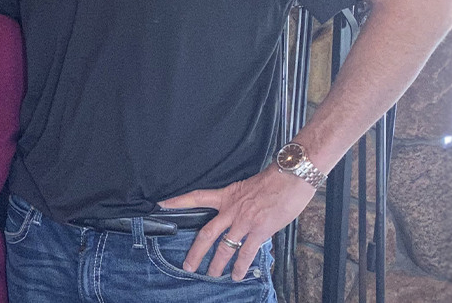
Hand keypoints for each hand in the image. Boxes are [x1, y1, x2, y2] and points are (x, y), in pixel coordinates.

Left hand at [158, 165, 315, 280]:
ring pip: (224, 247)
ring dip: (217, 264)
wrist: (290, 178)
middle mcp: (231, 210)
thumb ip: (238, 202)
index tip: (162, 205)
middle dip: (196, 251)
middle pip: (207, 233)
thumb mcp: (247, 187)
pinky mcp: (259, 230)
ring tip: (212, 274)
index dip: (178, 201)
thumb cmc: (272, 180)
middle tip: (188, 265)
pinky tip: (237, 275)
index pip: (196, 197)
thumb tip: (238, 215)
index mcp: (226, 196)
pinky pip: (246, 252)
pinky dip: (241, 266)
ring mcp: (244, 222)